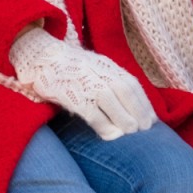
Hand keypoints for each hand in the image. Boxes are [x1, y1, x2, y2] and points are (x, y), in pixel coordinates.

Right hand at [10, 27, 156, 139]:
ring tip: (130, 133)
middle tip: (144, 130)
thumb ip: (110, 81)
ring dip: (123, 119)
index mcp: (106, 65)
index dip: (143, 102)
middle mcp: (97, 71)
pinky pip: (90, 112)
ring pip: (110, 101)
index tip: (151, 119)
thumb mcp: (94, 67)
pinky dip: (103, 125)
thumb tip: (129, 106)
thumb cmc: (70, 68)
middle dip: (138, 111)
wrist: (41, 58)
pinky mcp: (70, 94)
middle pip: (125, 91)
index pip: (131, 84)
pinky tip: (109, 135)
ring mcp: (84, 82)